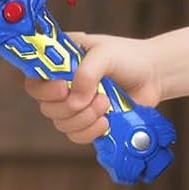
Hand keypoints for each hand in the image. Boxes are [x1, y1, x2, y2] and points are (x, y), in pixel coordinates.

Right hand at [21, 32, 163, 142]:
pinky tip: (106, 121)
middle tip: (97, 96)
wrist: (154, 75)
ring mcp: (77, 106)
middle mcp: (64, 85)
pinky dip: (89, 132)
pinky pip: (77, 136)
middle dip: (70, 106)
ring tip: (106, 104)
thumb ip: (86, 73)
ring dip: (83, 118)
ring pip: (61, 124)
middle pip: (46, 107)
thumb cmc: (128, 57)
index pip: (34, 80)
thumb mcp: (105, 54)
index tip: (64, 88)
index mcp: (60, 62)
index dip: (43, 89)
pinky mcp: (90, 123)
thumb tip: (75, 102)